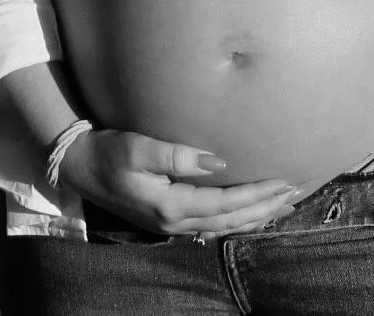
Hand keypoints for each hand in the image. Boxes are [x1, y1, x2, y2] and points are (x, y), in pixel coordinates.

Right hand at [60, 127, 299, 235]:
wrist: (79, 167)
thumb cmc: (107, 152)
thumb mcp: (136, 147)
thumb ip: (175, 154)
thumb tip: (216, 161)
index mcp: (170, 206)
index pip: (225, 203)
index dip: (256, 194)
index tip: (283, 181)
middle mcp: (175, 222)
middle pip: (230, 220)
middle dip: (264, 208)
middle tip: (294, 194)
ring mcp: (172, 226)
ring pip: (224, 227)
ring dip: (255, 217)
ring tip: (282, 206)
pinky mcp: (169, 220)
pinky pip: (213, 225)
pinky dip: (236, 219)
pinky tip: (248, 213)